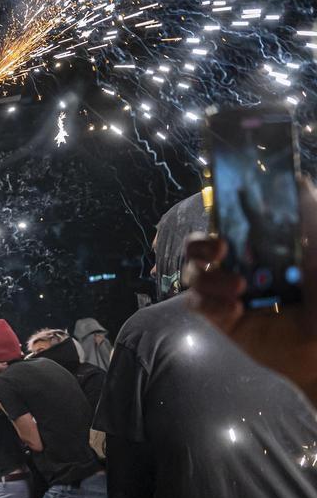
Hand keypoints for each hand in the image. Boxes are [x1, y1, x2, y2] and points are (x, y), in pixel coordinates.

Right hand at [186, 179, 316, 406]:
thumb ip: (309, 211)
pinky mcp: (222, 319)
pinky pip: (197, 304)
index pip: (227, 223)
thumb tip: (298, 178)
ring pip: (193, 274)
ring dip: (208, 276)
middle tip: (220, 249)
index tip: (230, 219)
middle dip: (199, 245)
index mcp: (263, 244)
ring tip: (238, 288)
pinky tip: (234, 308)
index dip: (217, 218)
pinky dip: (208, 302)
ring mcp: (229, 292)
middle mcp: (242, 265)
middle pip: (198, 247)